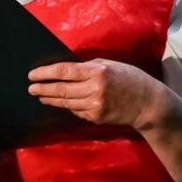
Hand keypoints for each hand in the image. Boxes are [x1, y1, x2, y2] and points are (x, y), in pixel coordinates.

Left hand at [28, 59, 168, 128]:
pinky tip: (61, 103)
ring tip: (40, 96)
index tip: (32, 75)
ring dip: (50, 99)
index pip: (63, 72)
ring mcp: (95, 105)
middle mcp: (94, 89)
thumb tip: (66, 69)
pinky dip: (68, 106)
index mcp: (97, 72)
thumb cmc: (131, 79)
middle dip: (42, 89)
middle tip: (31, 88)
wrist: (150, 104)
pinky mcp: (96, 117)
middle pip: (60, 90)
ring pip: (65, 103)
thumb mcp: (111, 65)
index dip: (45, 73)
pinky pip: (76, 111)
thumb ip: (88, 66)